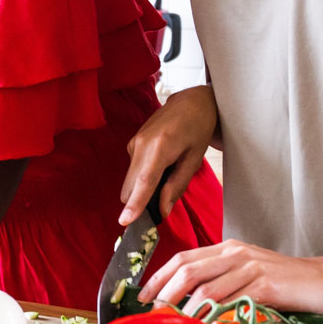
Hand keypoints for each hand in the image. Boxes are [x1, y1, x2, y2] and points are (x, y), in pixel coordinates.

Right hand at [121, 85, 216, 224]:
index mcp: (160, 146)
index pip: (144, 181)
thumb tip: (162, 211)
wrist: (190, 102)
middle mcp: (141, 144)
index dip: (135, 203)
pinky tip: (162, 167)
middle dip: (140, 202)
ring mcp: (133, 143)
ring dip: (142, 190)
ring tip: (167, 177)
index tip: (125, 221)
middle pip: (131, 186)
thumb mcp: (194, 159)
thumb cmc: (198, 129)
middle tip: (161, 206)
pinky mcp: (132, 144)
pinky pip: (133, 172)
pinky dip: (143, 179)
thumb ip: (177, 186)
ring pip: (131, 181)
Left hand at [138, 237, 322, 314]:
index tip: (141, 297)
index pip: (182, 258)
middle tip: (150, 316)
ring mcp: (250, 267)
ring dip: (183, 310)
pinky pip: (231, 301)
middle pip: (186, 270)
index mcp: (228, 248)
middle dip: (162, 294)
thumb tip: (192, 307)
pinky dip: (213, 317)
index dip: (158, 277)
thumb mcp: (251, 276)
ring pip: (205, 288)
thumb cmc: (289, 284)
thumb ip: (224, 284)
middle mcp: (235, 253)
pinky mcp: (265, 284)